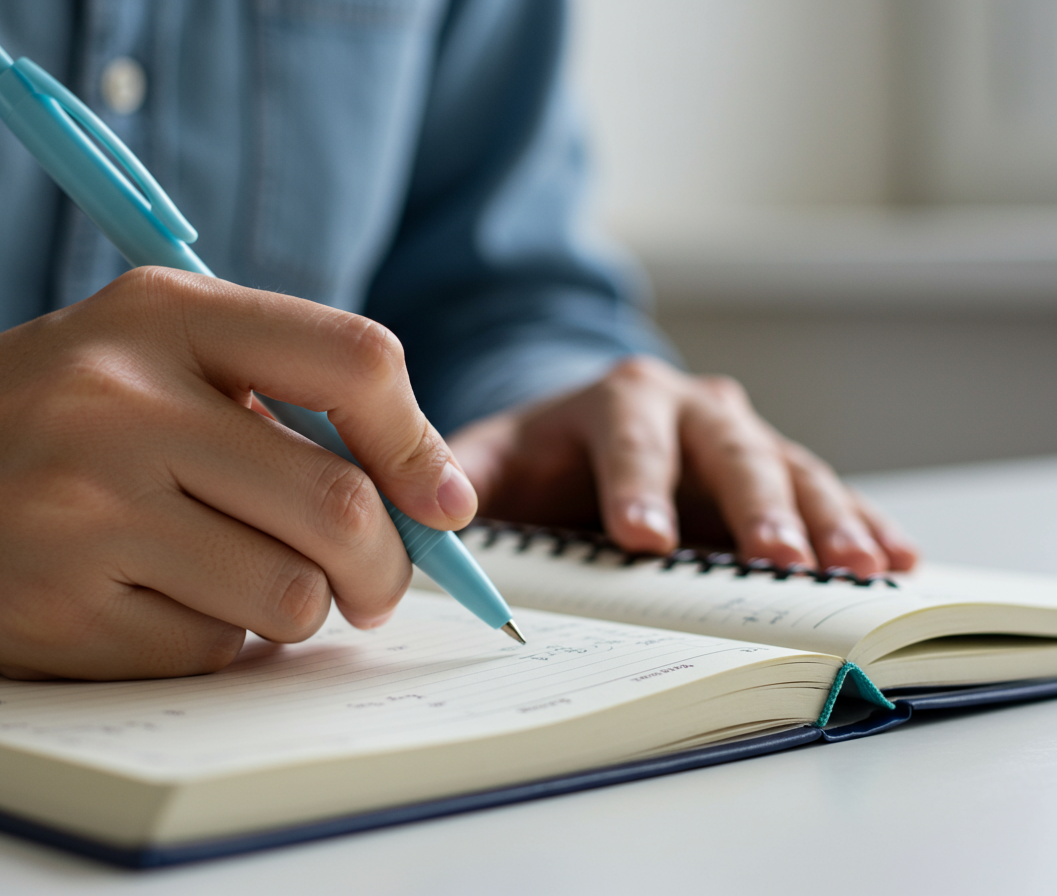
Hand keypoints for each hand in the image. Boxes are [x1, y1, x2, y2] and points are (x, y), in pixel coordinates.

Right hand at [0, 268, 476, 679]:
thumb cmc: (28, 414)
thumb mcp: (138, 351)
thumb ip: (275, 397)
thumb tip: (426, 497)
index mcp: (162, 317)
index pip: (356, 360)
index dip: (421, 444)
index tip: (441, 503)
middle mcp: (125, 404)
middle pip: (343, 508)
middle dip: (386, 569)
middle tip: (370, 585)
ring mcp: (84, 512)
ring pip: (289, 597)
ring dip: (294, 608)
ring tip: (239, 582)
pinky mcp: (54, 611)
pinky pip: (209, 652)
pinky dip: (214, 642)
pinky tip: (155, 604)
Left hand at [448, 356, 916, 576]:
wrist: (587, 432)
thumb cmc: (538, 455)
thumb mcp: (490, 457)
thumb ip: (455, 476)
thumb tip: (421, 509)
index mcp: (614, 401)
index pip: (629, 440)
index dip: (638, 486)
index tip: (641, 538)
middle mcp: (689, 409)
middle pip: (729, 451)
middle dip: (754, 508)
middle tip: (779, 561)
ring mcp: (741, 438)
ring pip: (792, 471)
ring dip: (824, 520)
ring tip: (856, 568)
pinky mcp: (777, 472)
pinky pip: (827, 493)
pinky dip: (861, 522)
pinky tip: (893, 557)